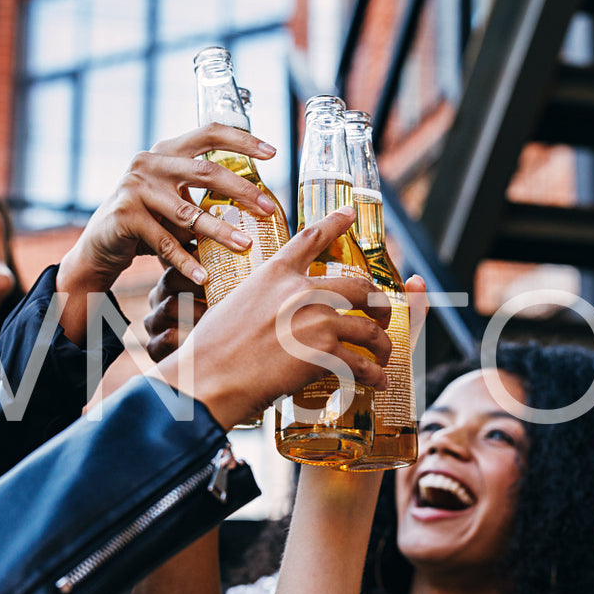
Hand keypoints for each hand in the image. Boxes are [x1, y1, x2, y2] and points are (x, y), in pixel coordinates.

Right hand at [59, 124, 279, 293]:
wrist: (100, 246)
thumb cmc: (148, 222)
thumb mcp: (174, 199)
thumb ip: (202, 192)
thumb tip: (257, 205)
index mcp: (167, 151)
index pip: (208, 132)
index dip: (242, 139)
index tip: (273, 152)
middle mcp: (149, 162)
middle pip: (206, 171)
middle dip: (242, 190)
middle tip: (268, 209)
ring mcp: (135, 187)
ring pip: (188, 212)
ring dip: (220, 231)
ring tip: (246, 246)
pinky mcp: (125, 215)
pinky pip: (164, 242)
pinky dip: (186, 261)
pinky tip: (204, 276)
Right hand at [153, 207, 392, 428]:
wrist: (210, 378)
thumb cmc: (211, 347)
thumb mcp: (233, 304)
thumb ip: (261, 300)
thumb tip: (271, 310)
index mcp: (276, 274)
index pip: (311, 238)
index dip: (335, 223)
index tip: (350, 213)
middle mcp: (301, 291)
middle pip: (361, 287)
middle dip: (379, 303)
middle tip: (382, 314)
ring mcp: (317, 321)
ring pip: (369, 330)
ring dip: (382, 345)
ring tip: (382, 356)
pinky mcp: (324, 354)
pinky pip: (362, 364)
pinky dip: (374, 375)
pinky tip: (377, 380)